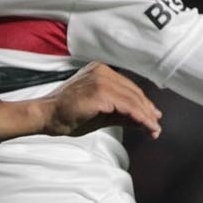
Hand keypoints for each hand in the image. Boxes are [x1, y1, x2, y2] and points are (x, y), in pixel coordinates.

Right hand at [0, 63, 161, 140]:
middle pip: (133, 92)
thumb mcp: (100, 114)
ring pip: (132, 99)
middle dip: (147, 111)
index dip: (142, 103)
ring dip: (145, 116)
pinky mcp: (101, 93)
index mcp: (101, 71)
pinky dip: (139, 117)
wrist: (46, 115)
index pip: (128, 87)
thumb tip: (142, 120)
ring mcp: (102, 80)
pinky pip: (126, 106)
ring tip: (153, 130)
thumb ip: (120, 114)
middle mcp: (103, 72)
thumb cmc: (67, 115)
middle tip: (156, 126)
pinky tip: (146, 127)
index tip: (152, 116)